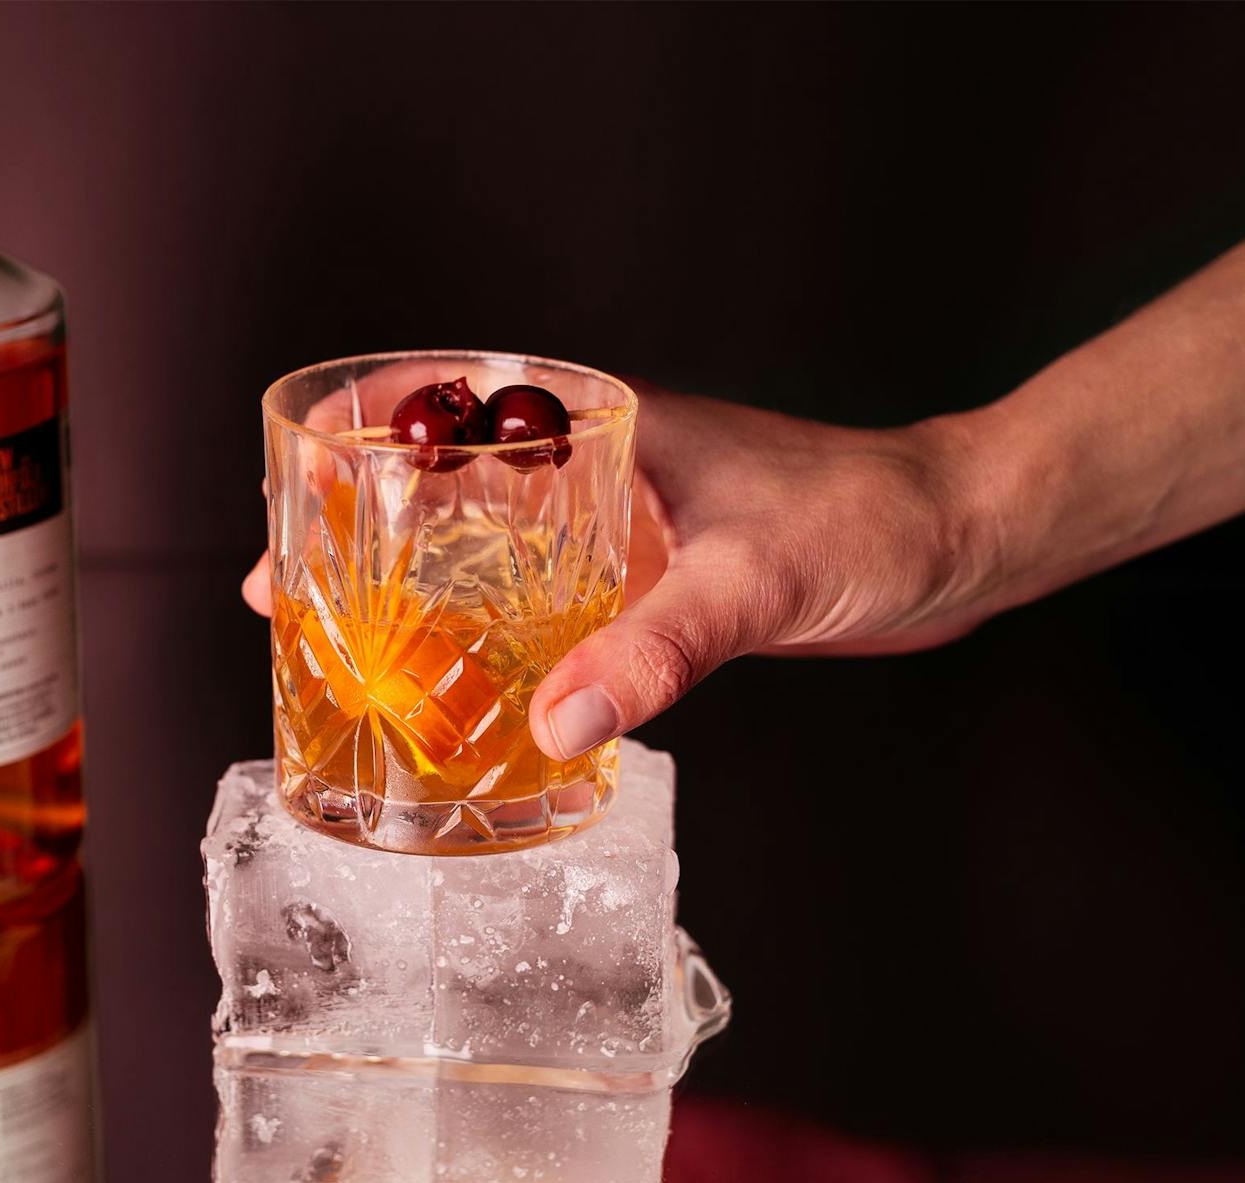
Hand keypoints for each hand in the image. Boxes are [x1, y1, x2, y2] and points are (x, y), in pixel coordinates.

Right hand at [243, 384, 1008, 758]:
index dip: (361, 437)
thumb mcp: (750, 582)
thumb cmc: (868, 521)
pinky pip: (541, 596)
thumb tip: (556, 719)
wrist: (956, 541)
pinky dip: (488, 630)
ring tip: (349, 649)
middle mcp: (600, 466)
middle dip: (361, 530)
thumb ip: (657, 649)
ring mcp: (620, 524)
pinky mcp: (651, 577)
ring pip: (487, 544)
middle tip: (289, 595)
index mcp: (606, 424)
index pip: (452, 401)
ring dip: (418, 586)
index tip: (291, 482)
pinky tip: (467, 684)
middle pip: (447, 483)